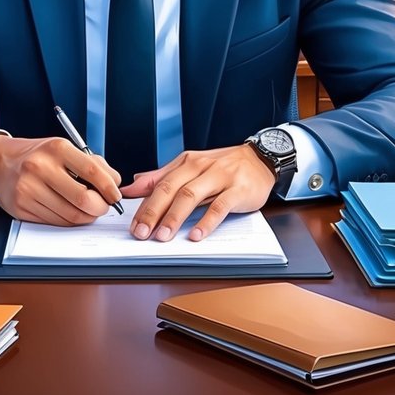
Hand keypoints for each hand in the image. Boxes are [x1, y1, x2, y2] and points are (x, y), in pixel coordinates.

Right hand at [0, 135, 122, 225]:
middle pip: (83, 199)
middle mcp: (40, 168)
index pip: (92, 171)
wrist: (0, 165)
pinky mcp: (22, 208)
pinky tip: (68, 210)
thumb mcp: (65, 149)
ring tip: (87, 208)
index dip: (109, 188)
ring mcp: (29, 189)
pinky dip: (69, 221)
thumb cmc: (38, 157)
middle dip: (100, 207)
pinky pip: (56, 222)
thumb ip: (93, 164)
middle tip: (103, 206)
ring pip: (71, 215)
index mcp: (56, 148)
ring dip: (86, 216)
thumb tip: (115, 182)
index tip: (115, 195)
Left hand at [120, 145, 274, 241]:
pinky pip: (220, 206)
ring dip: (174, 217)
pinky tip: (196, 235)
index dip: (145, 205)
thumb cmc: (223, 165)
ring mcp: (220, 177)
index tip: (133, 225)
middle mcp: (201, 167)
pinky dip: (206, 221)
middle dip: (153, 212)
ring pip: (191, 196)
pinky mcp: (238, 189)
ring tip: (163, 236)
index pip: (160, 184)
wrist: (261, 158)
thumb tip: (134, 186)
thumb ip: (162, 176)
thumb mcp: (191, 165)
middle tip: (142, 233)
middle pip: (171, 189)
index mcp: (187, 162)